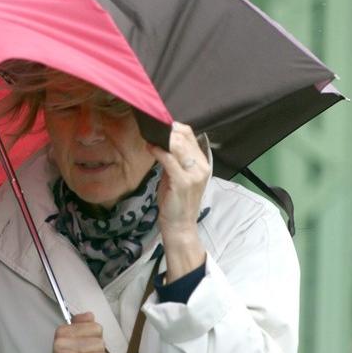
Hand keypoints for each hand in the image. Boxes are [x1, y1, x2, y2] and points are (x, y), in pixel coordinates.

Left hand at [149, 122, 209, 280]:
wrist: (180, 226)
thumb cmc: (176, 202)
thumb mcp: (177, 176)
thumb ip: (174, 160)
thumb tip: (162, 141)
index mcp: (202, 163)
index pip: (190, 136)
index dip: (175, 128)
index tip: (160, 126)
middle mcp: (201, 167)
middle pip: (184, 137)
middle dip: (166, 131)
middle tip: (150, 128)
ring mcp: (193, 174)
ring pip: (177, 145)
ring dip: (161, 139)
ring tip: (149, 137)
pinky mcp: (183, 182)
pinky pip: (169, 159)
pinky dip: (158, 151)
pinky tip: (150, 147)